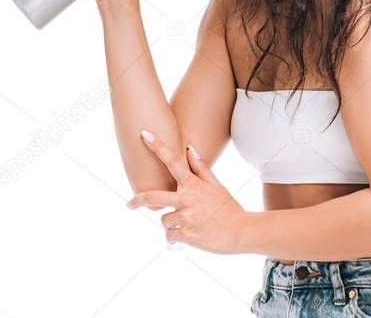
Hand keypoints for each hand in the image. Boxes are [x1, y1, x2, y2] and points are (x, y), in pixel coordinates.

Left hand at [126, 131, 245, 254]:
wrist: (240, 232)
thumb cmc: (228, 208)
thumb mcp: (216, 185)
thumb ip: (200, 168)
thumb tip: (189, 148)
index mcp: (193, 184)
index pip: (172, 161)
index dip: (157, 146)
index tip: (144, 134)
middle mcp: (187, 199)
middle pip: (152, 197)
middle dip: (137, 200)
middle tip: (130, 204)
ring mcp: (186, 217)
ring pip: (164, 220)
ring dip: (171, 223)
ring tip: (187, 224)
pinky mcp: (187, 235)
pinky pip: (170, 234)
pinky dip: (175, 236)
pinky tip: (188, 234)